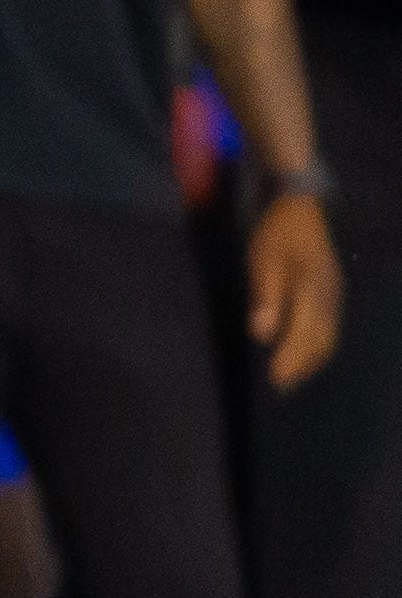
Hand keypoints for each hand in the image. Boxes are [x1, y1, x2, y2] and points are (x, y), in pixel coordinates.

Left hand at [252, 188, 344, 387]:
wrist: (301, 209)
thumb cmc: (276, 234)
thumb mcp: (262, 262)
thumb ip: (265, 298)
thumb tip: (263, 334)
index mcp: (312, 288)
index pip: (304, 332)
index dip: (292, 358)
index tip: (275, 380)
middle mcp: (330, 295)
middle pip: (321, 340)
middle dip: (302, 365)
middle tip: (280, 387)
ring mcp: (335, 295)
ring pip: (329, 336)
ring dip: (311, 359)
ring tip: (290, 379)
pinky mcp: (333, 294)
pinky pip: (330, 327)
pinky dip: (318, 346)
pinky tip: (304, 355)